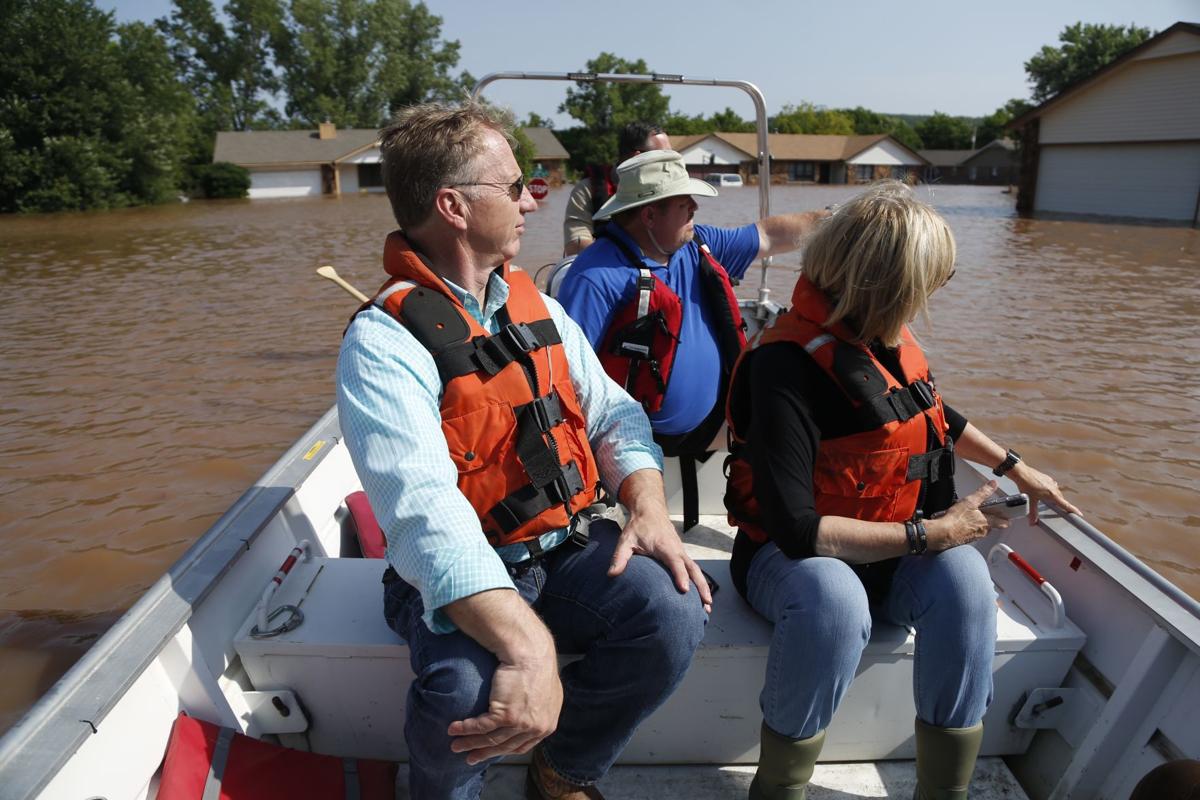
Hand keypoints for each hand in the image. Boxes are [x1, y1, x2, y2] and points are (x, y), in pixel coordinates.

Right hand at [447, 646, 562, 764]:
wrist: (530, 652)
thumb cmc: (537, 664)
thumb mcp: (546, 692)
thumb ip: (539, 708)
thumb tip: (529, 714)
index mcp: (547, 725)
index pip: (521, 746)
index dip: (503, 750)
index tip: (488, 752)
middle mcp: (536, 728)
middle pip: (504, 746)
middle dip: (484, 752)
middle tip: (469, 758)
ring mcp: (522, 723)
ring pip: (490, 739)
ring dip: (470, 742)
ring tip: (454, 745)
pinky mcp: (507, 715)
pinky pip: (481, 726)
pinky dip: (465, 729)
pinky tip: (454, 729)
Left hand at [609, 509, 712, 613]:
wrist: (650, 511)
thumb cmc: (639, 526)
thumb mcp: (626, 539)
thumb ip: (619, 557)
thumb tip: (612, 574)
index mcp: (665, 546)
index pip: (675, 562)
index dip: (680, 576)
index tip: (684, 589)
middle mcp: (677, 550)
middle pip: (693, 569)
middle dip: (701, 586)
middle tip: (706, 603)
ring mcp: (681, 552)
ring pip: (696, 570)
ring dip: (704, 587)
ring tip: (708, 606)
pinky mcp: (681, 555)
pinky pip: (693, 569)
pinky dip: (700, 581)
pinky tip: (702, 596)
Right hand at [927, 480, 1003, 549]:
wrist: (942, 534)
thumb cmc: (956, 519)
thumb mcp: (970, 501)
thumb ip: (983, 492)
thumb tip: (993, 484)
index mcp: (988, 522)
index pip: (1003, 523)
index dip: (1006, 518)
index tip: (1007, 515)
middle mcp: (983, 531)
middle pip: (992, 525)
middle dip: (990, 519)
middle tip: (985, 511)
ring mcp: (974, 536)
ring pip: (981, 529)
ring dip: (978, 523)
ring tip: (970, 514)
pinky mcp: (965, 539)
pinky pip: (971, 533)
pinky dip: (969, 527)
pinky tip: (961, 521)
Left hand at [1010, 462, 1080, 523]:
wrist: (1022, 473)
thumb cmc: (1026, 485)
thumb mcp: (1030, 501)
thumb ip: (1033, 513)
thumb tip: (1033, 522)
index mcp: (1052, 495)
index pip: (1065, 505)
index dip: (1073, 510)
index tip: (1079, 514)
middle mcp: (1054, 488)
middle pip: (1061, 499)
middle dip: (1061, 504)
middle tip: (1062, 510)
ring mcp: (1051, 482)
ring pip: (1056, 492)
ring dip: (1055, 497)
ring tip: (1050, 501)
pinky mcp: (1046, 478)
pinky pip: (1052, 486)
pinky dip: (1050, 490)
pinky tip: (1043, 491)